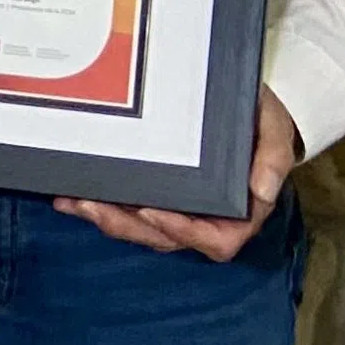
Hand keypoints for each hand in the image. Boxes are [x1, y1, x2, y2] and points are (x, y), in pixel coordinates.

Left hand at [60, 92, 301, 259]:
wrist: (247, 105)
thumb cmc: (262, 120)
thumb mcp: (274, 128)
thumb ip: (273, 157)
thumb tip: (262, 191)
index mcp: (241, 212)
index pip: (214, 239)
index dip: (181, 232)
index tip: (149, 211)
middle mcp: (207, 218)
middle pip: (166, 238)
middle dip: (126, 226)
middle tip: (91, 206)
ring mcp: (180, 210)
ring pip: (142, 229)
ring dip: (106, 220)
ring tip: (73, 202)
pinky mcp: (158, 196)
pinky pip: (129, 210)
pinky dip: (101, 206)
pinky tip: (70, 197)